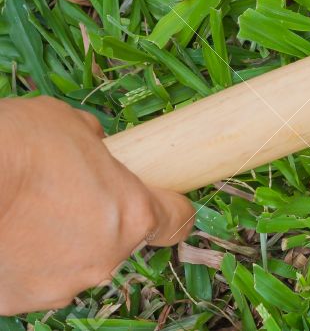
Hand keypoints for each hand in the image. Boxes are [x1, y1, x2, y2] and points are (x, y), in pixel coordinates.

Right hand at [0, 97, 193, 315]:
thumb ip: (97, 148)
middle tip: (65, 198)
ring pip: (74, 265)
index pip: (176, 222)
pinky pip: (33, 281)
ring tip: (27, 217)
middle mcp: (107, 257)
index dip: (170, 208)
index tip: (161, 200)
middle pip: (119, 243)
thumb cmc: (21, 145)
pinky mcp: (20, 301)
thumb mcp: (74, 126)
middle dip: (100, 223)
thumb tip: (94, 148)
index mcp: (134, 214)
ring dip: (60, 247)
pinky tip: (8, 237)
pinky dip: (24, 265)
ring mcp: (62, 284)